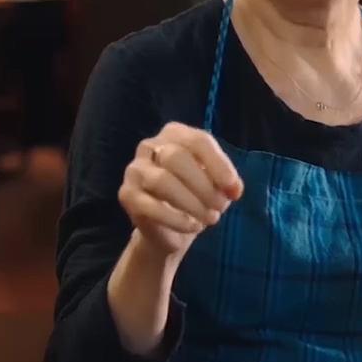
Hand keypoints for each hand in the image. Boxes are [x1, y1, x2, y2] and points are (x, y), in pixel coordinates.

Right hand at [118, 122, 243, 256]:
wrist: (169, 227)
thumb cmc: (195, 195)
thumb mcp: (215, 185)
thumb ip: (225, 182)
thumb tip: (233, 189)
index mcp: (175, 134)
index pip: (198, 141)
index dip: (219, 165)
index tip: (234, 190)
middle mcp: (150, 146)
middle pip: (176, 157)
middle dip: (203, 185)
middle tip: (220, 207)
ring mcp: (135, 169)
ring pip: (162, 181)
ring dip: (191, 203)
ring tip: (209, 219)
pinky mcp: (126, 195)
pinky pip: (150, 206)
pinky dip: (176, 219)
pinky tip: (193, 227)